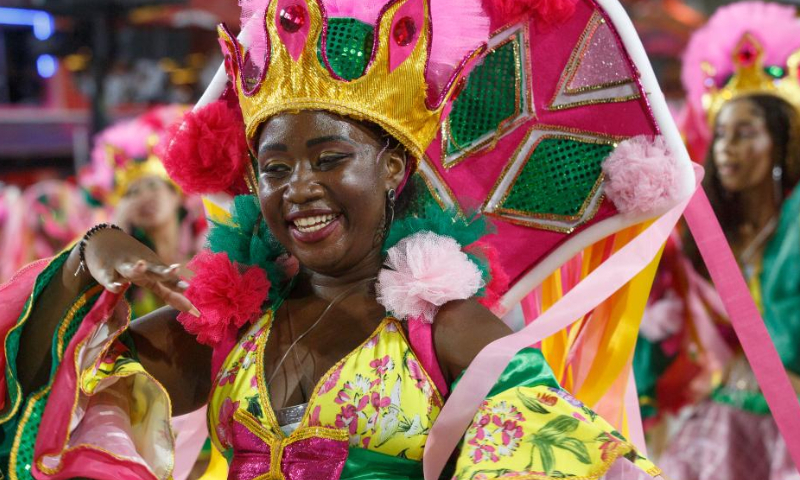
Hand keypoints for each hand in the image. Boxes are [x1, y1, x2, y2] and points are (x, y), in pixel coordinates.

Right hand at [78, 227, 197, 314]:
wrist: (103, 241)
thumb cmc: (134, 264)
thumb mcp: (151, 279)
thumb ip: (169, 294)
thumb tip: (192, 311)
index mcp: (154, 268)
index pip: (168, 277)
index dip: (177, 283)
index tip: (188, 288)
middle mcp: (141, 266)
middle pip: (154, 269)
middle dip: (165, 271)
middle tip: (175, 269)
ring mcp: (123, 266)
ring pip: (130, 269)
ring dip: (137, 268)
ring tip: (142, 264)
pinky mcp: (105, 271)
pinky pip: (108, 278)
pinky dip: (112, 282)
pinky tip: (116, 286)